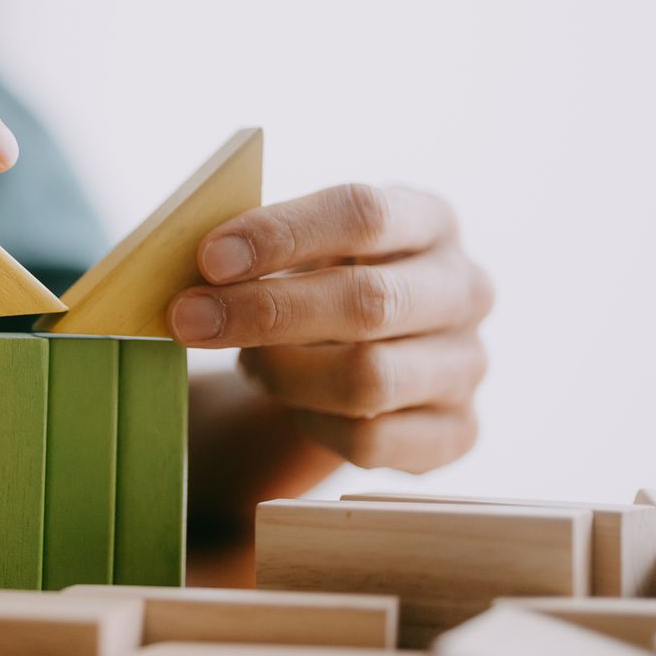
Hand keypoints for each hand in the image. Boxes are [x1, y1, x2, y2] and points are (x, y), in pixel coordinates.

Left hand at [170, 184, 492, 473]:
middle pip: (368, 301)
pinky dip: (313, 425)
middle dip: (266, 312)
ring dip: (285, 373)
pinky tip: (292, 404)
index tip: (210, 258)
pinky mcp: (458, 432)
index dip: (281, 235)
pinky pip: (371, 441)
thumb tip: (192, 273)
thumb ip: (255, 250)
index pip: (362, 214)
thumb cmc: (317, 283)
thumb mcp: (298, 249)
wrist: (359, 354)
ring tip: (250, 362)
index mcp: (428, 220)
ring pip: (369, 379)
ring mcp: (468, 364)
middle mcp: (464, 289)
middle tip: (188, 318)